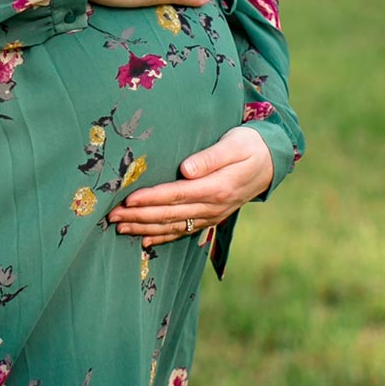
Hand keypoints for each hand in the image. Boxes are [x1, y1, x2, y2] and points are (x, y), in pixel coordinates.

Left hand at [107, 126, 274, 249]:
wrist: (272, 162)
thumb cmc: (250, 145)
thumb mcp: (235, 144)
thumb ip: (210, 157)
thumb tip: (186, 169)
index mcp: (217, 187)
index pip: (177, 195)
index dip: (152, 199)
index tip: (128, 200)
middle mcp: (213, 206)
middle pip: (170, 214)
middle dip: (139, 216)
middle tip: (112, 216)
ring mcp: (212, 215)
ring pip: (173, 226)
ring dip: (145, 228)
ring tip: (120, 228)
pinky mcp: (211, 217)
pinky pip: (183, 231)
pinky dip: (163, 237)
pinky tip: (145, 241)